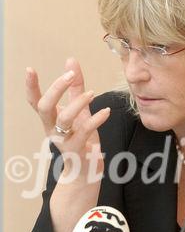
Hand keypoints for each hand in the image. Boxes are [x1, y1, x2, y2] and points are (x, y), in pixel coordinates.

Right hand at [26, 57, 110, 177]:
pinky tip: (107, 112)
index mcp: (50, 119)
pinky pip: (85, 132)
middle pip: (45, 107)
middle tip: (70, 75)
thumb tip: (71, 61)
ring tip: (92, 93)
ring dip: (78, 103)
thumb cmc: (81, 139)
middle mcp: (52, 129)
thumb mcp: (79, 111)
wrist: (86, 170)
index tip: (30, 69)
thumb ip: (75, 88)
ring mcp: (63, 140)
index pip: (35, 101)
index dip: (31, 86)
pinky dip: (96, 120)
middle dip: (56, 89)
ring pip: (65, 120)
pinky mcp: (77, 150)